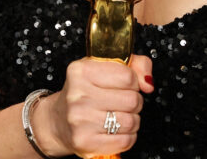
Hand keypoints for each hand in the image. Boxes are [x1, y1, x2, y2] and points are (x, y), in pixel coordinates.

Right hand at [36, 55, 154, 156]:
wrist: (58, 122)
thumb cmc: (85, 92)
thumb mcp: (104, 68)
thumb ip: (135, 65)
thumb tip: (148, 83)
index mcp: (81, 71)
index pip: (128, 76)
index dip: (133, 82)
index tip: (125, 85)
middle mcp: (77, 95)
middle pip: (132, 100)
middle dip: (134, 102)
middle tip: (122, 102)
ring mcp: (80, 120)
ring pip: (131, 121)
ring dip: (131, 120)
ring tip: (118, 116)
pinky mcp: (85, 142)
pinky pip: (125, 141)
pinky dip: (127, 137)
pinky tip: (115, 131)